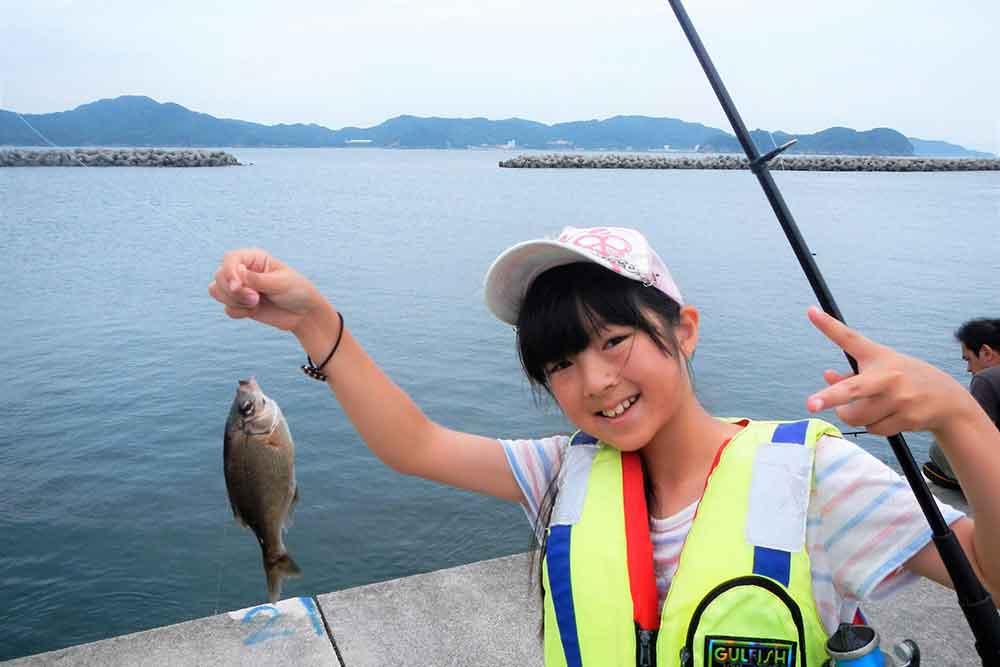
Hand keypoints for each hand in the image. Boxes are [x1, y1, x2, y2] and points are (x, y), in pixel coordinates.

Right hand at [208, 249, 321, 332]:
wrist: (304, 314)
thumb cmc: (297, 291)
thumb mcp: (281, 283)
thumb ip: (258, 279)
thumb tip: (238, 272)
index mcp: (254, 258)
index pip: (230, 259)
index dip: (229, 272)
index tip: (238, 286)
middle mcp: (243, 270)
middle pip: (220, 276)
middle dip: (234, 291)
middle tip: (256, 298)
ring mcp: (240, 288)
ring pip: (217, 291)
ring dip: (235, 301)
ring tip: (256, 304)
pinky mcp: (240, 304)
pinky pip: (227, 308)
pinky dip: (239, 312)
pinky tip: (255, 311)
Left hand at [805, 306, 975, 436]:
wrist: (948, 400)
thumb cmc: (905, 380)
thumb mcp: (881, 369)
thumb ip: (852, 374)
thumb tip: (827, 376)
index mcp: (878, 356)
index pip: (850, 339)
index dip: (829, 326)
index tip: (811, 312)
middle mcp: (888, 376)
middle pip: (853, 389)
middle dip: (830, 397)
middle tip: (810, 404)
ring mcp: (899, 398)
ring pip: (857, 416)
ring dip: (854, 416)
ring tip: (872, 407)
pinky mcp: (907, 418)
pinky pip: (873, 429)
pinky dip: (874, 426)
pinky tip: (891, 415)